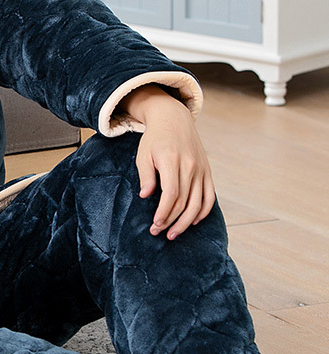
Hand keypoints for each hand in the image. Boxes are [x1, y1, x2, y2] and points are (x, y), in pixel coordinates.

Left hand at [121, 85, 215, 239]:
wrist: (174, 120)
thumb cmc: (154, 139)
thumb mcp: (143, 154)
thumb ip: (145, 175)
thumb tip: (146, 196)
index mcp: (172, 161)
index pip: (171, 194)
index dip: (164, 212)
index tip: (155, 224)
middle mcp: (190, 166)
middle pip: (184, 202)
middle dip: (171, 221)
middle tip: (159, 233)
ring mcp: (201, 170)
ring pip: (198, 203)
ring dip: (186, 222)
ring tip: (173, 233)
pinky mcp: (207, 172)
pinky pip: (209, 196)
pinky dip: (203, 212)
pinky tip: (193, 222)